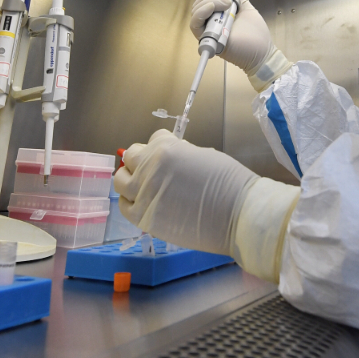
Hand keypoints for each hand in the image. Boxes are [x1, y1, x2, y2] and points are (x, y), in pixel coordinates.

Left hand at [115, 129, 257, 254]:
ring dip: (129, 179)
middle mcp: (149, 168)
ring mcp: (144, 193)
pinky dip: (129, 201)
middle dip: (141, 160)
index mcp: (166, 148)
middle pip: (131, 156)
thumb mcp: (204, 155)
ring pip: (120, 180)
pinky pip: (124, 206)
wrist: (237, 214)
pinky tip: (140, 202)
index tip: (167, 157)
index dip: (161, 147)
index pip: (153, 140)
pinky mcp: (144, 217)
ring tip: (141, 185)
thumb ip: (181, 153)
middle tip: (151, 170)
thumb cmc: (229, 183)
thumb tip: (171, 156)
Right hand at [189, 0, 272, 74]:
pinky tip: (212, 7)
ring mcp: (209, 31)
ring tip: (226, 3)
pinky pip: (195, 24)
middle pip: (200, 3)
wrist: (262, 52)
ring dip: (209, 1)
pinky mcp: (208, 39)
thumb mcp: (247, 9)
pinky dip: (201, 12)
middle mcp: (212, 22)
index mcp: (219, 15)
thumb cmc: (257, 35)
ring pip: (196, 11)